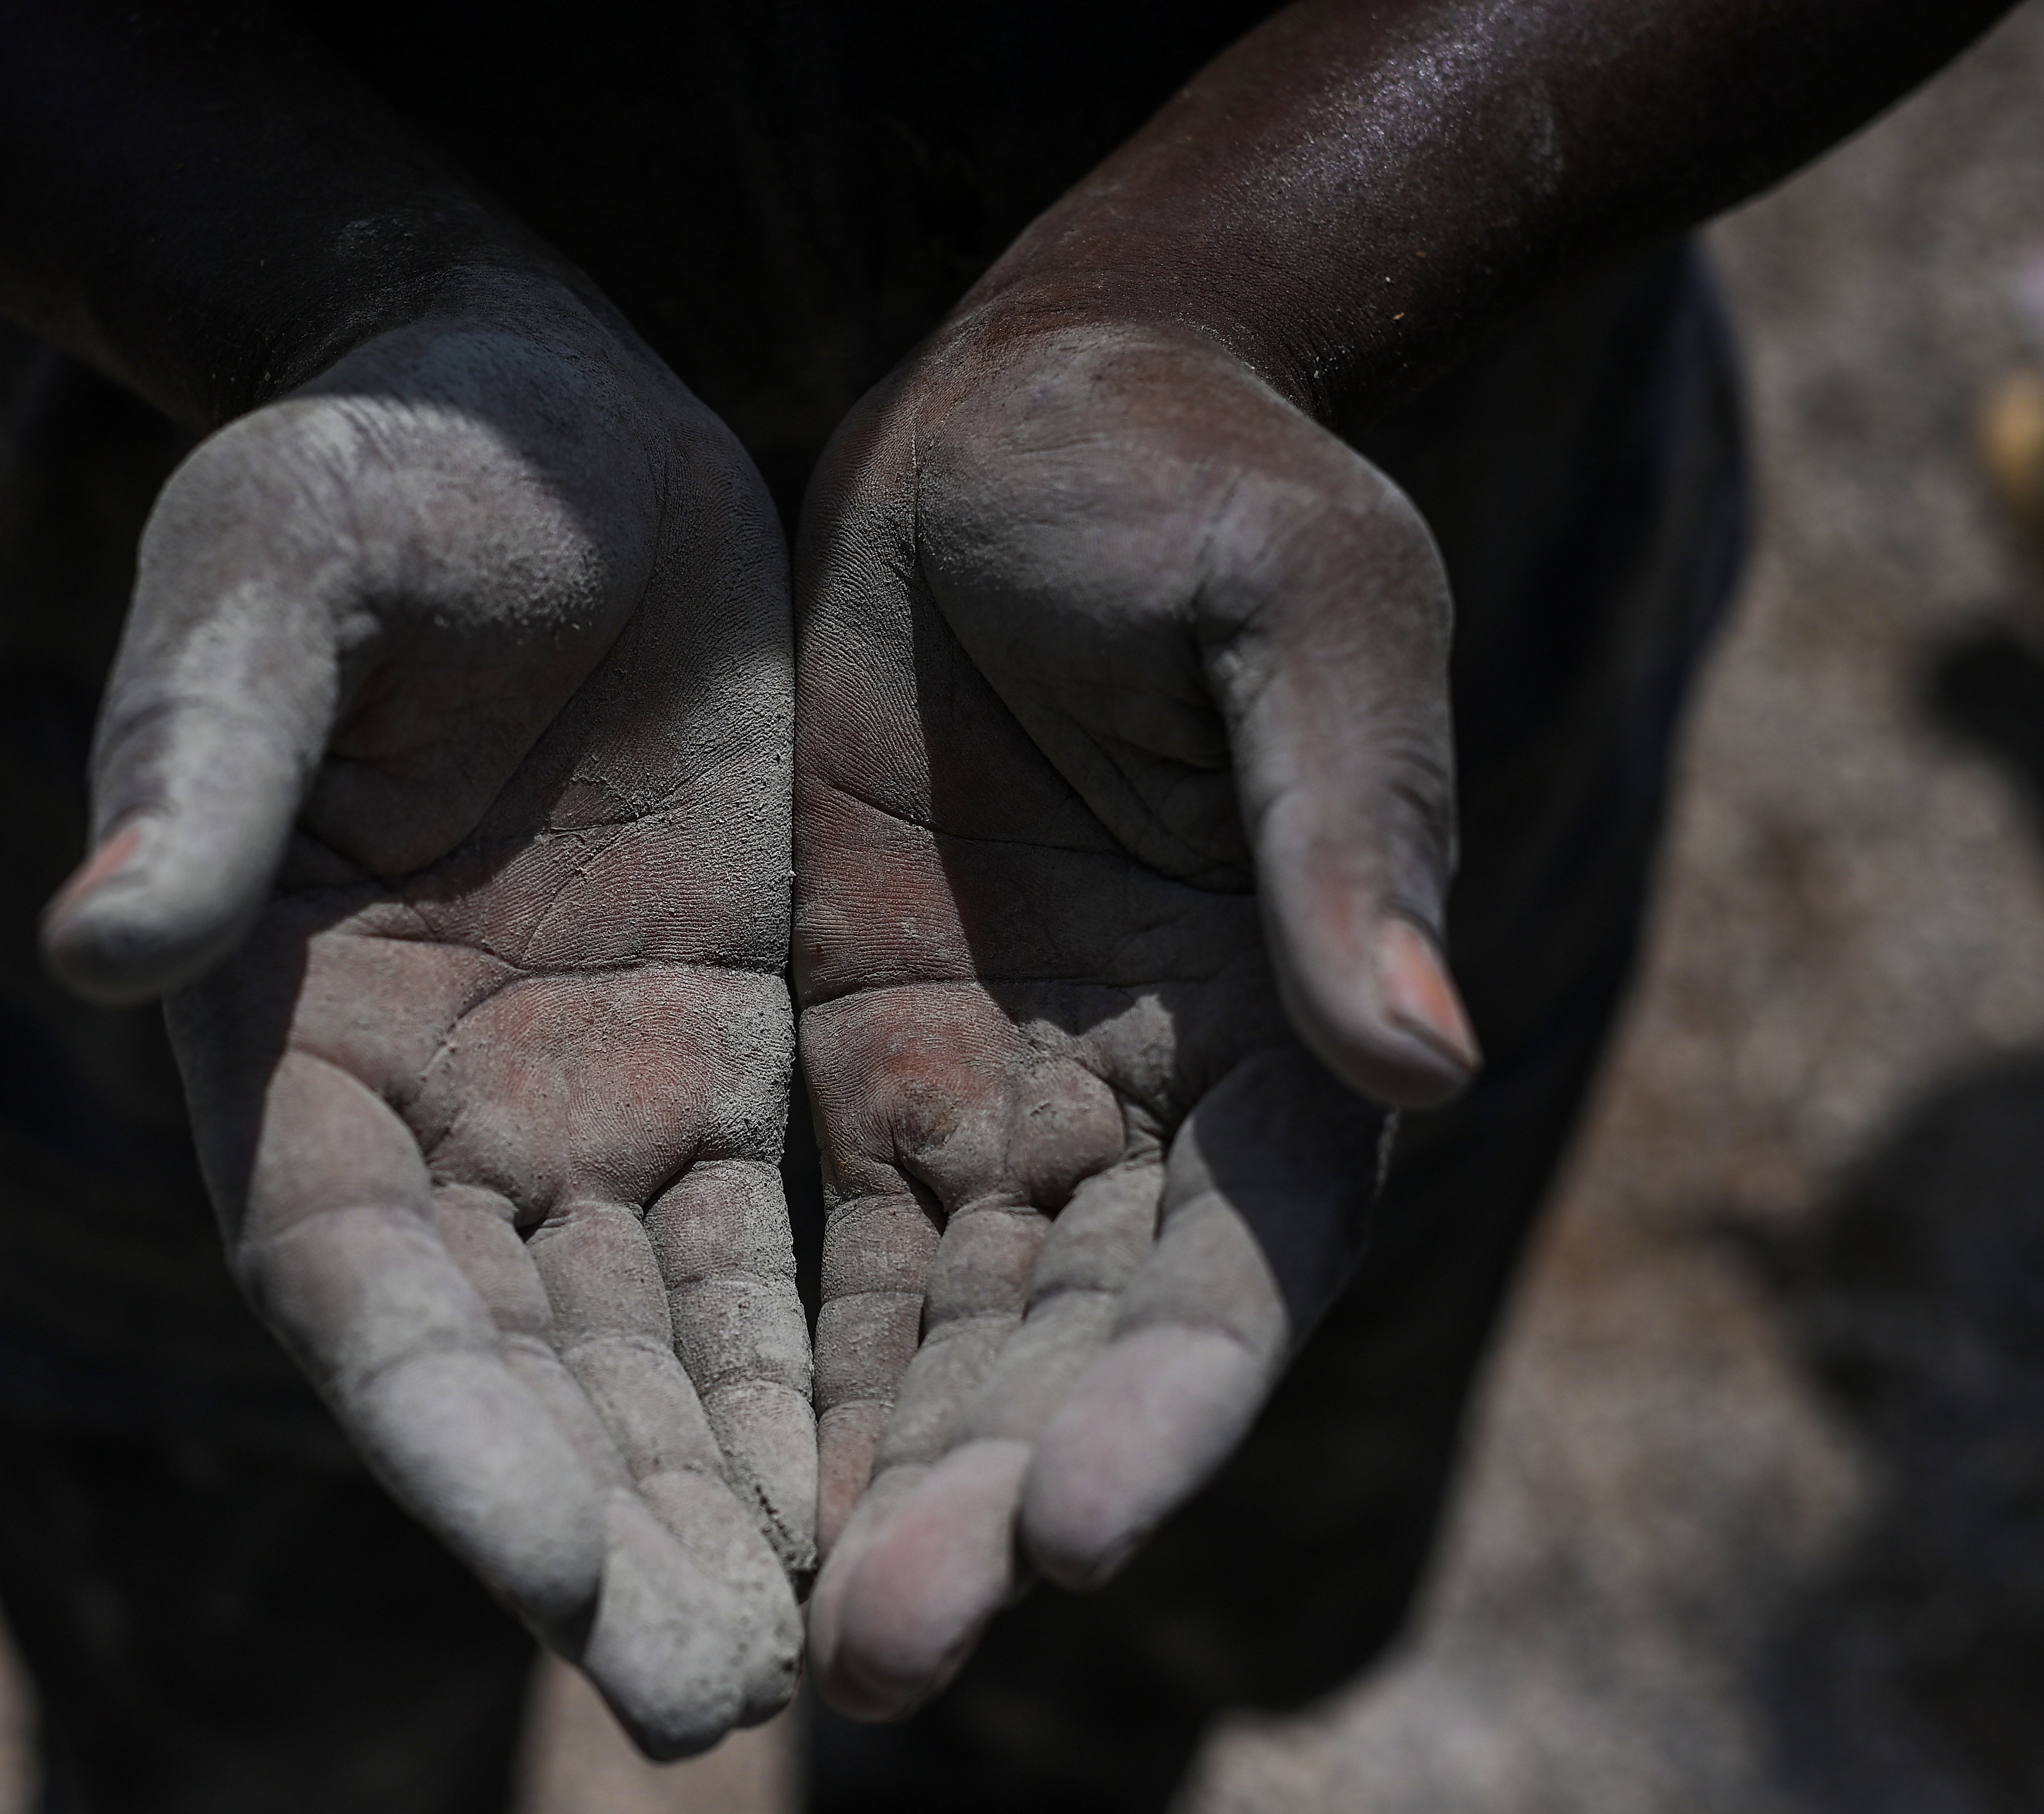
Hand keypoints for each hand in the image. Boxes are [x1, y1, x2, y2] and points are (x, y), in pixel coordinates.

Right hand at [42, 277, 809, 1757]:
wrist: (517, 409)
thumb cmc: (363, 474)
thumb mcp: (264, 582)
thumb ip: (191, 765)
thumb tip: (99, 946)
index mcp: (283, 1032)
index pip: (360, 1281)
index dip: (449, 1429)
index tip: (558, 1570)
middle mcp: (422, 1109)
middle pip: (510, 1364)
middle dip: (601, 1529)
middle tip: (708, 1697)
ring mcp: (570, 1093)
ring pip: (640, 1344)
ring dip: (713, 1500)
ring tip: (812, 1659)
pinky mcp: (707, 1050)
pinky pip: (755, 1249)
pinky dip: (796, 1376)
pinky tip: (868, 1496)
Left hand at [796, 314, 1471, 1717]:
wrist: (1036, 414)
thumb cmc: (1196, 484)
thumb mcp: (1299, 611)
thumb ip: (1347, 830)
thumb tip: (1427, 1066)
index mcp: (1294, 1016)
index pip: (1237, 1263)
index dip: (1164, 1405)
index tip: (1072, 1530)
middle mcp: (1152, 1099)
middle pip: (1078, 1350)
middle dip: (990, 1501)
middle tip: (877, 1652)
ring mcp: (1000, 1089)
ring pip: (949, 1338)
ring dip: (881, 1487)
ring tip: (797, 1642)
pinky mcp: (864, 1057)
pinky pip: (831, 1251)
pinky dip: (794, 1375)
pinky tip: (722, 1493)